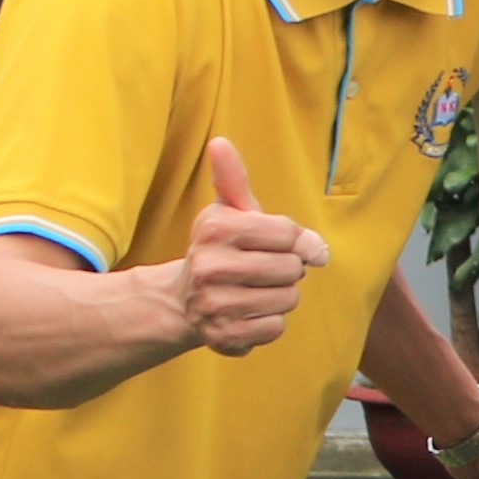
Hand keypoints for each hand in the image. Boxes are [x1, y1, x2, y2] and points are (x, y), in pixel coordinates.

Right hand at [179, 138, 324, 357]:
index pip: (289, 234)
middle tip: (262, 270)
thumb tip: (220, 142)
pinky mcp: (224, 337)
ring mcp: (215, 305)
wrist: (183, 300)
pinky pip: (277, 328)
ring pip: (289, 299)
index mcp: (216, 229)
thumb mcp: (226, 211)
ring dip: (281, 296)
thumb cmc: (220, 248)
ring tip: (255, 290)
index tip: (283, 244)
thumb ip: (233, 178)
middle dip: (287, 270)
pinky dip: (270, 322)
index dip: (295, 241)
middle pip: (292, 269)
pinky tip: (248, 313)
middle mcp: (211, 267)